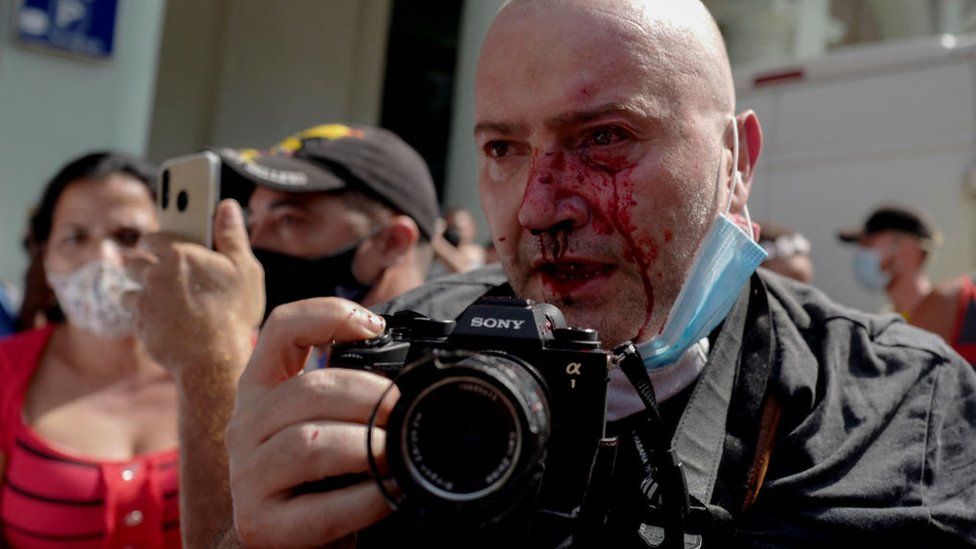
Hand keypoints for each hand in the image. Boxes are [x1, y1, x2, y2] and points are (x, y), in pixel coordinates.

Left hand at [129, 199, 264, 371]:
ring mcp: (144, 301)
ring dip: (139, 290)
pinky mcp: (140, 326)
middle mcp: (155, 274)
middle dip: (143, 264)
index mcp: (180, 254)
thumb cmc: (234, 312)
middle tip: (162, 273)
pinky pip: (134, 315)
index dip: (155, 241)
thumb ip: (232, 235)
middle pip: (134, 262)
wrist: (215, 359)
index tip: (159, 245)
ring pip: (129, 288)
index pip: (152, 238)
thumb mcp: (245, 269)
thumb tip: (227, 205)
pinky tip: (163, 320)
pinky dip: (144, 315)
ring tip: (160, 298)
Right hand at [226, 298, 395, 546]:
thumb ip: (346, 391)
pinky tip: (389, 493)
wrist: (289, 544)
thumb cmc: (318, 476)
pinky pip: (320, 507)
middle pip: (308, 389)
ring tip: (396, 453)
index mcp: (262, 388)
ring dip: (365, 445)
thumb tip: (409, 366)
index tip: (375, 327)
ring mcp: (246, 475)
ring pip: (310, 442)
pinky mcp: (259, 522)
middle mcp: (245, 425)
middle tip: (402, 412)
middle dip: (369, 396)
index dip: (327, 314)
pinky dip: (365, 499)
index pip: (281, 328)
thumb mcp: (325, 420)